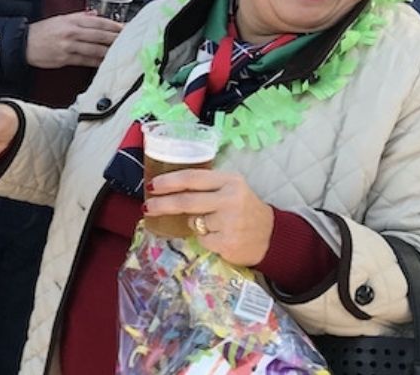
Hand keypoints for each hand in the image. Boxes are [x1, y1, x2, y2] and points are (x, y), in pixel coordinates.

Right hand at [26, 11, 123, 68]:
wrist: (23, 43)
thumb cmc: (42, 31)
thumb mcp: (61, 19)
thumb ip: (79, 17)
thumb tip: (96, 14)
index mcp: (72, 21)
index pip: (99, 22)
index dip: (115, 25)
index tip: (127, 28)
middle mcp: (72, 32)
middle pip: (100, 36)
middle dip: (117, 38)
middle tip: (132, 40)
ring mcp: (69, 46)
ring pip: (96, 49)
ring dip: (111, 51)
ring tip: (124, 52)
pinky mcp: (65, 59)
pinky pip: (86, 61)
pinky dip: (98, 62)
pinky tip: (107, 62)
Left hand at [145, 169, 274, 266]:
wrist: (272, 236)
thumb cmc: (243, 209)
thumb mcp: (230, 189)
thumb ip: (205, 186)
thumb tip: (165, 187)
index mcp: (230, 181)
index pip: (192, 178)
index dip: (169, 181)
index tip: (151, 185)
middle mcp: (231, 199)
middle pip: (186, 201)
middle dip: (162, 204)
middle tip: (148, 206)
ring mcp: (230, 222)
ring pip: (193, 222)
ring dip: (194, 224)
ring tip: (213, 224)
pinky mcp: (228, 242)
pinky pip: (202, 240)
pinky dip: (205, 239)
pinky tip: (221, 237)